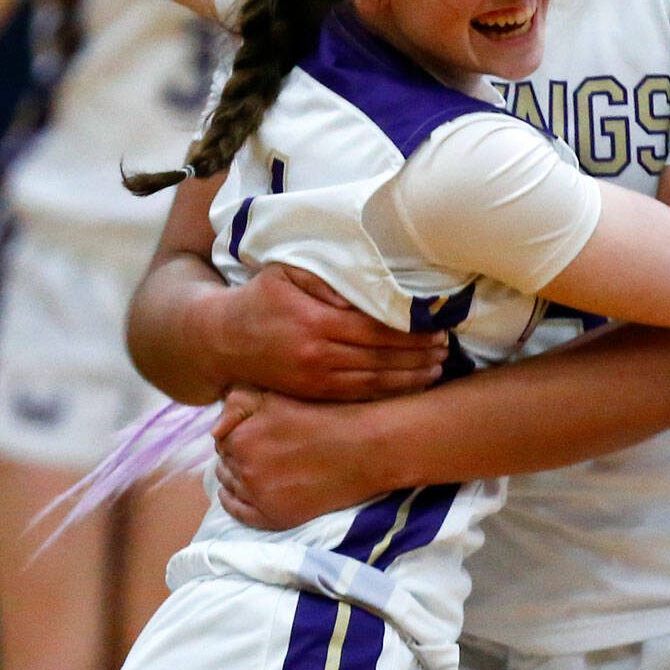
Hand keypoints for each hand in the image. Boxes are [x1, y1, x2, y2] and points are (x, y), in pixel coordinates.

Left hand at [211, 384, 382, 526]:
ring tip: (252, 468)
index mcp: (241, 437)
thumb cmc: (326, 414)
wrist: (365, 447)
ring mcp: (260, 495)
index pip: (221, 438)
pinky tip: (235, 495)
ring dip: (236, 477)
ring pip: (231, 486)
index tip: (247, 431)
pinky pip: (241, 514)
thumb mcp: (278, 395)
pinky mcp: (275, 517)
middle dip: (234, 455)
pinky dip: (234, 503)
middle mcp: (245, 468)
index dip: (234, 433)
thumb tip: (214, 426)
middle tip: (253, 450)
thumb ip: (239, 402)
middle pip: (224, 462)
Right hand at [217, 263, 447, 400]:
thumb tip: (366, 289)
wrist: (223, 339)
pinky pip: (357, 395)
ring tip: (438, 368)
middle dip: (418, 355)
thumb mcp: (287, 273)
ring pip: (374, 381)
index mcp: (317, 321)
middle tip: (446, 349)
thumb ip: (327, 279)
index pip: (376, 328)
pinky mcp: (313, 393)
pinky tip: (409, 386)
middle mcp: (319, 354)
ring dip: (410, 377)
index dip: (410, 331)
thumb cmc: (260, 297)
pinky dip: (387, 393)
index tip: (436, 327)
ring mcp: (316, 378)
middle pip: (381, 357)